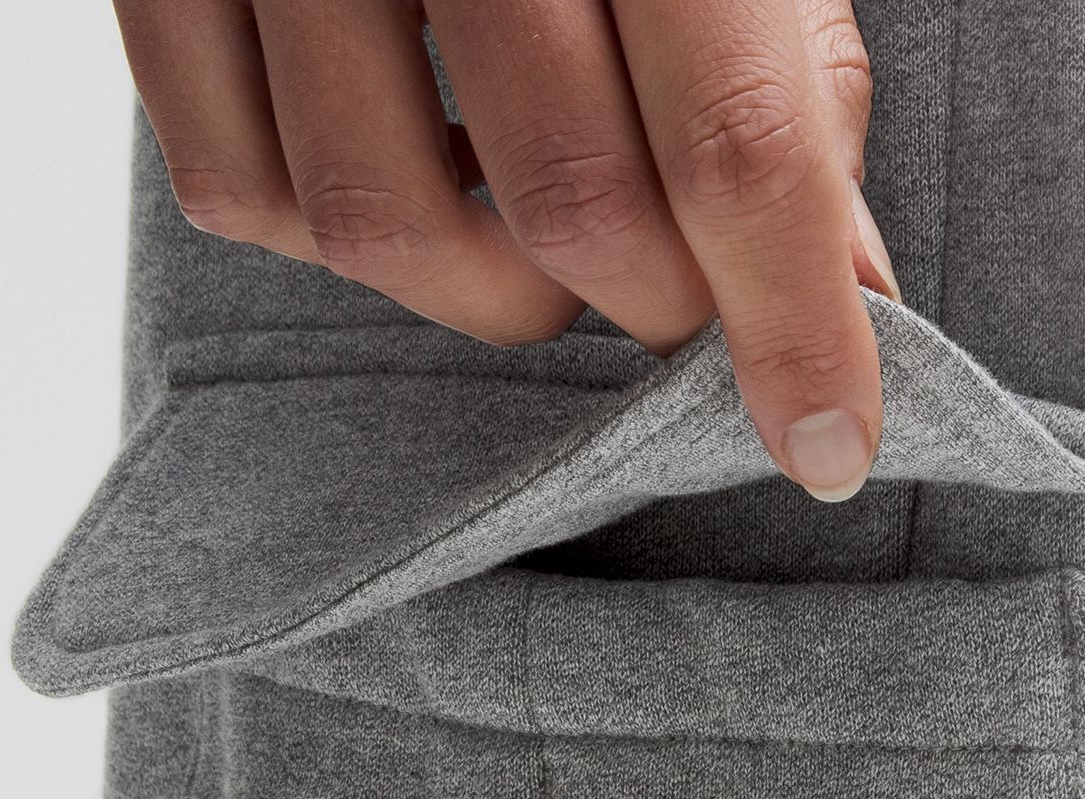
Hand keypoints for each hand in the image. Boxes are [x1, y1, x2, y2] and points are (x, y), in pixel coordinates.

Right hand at [113, 0, 900, 499]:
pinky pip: (240, 192)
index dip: (789, 317)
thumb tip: (844, 281)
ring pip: (385, 229)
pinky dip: (338, 231)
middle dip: (653, 304)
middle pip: (567, 204)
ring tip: (536, 219)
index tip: (827, 441)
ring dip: (494, 288)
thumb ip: (785, 72)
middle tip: (680, 291)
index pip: (732, 139)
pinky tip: (410, 157)